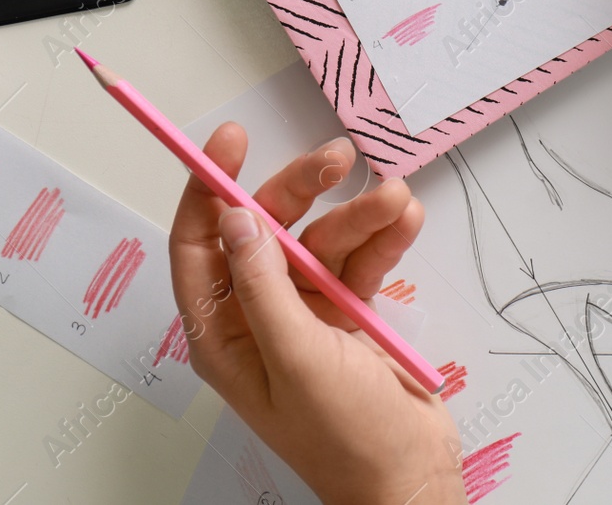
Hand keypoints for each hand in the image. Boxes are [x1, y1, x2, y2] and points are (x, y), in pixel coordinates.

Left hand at [170, 124, 465, 504]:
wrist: (411, 475)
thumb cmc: (345, 439)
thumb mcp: (297, 358)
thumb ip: (264, 285)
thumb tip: (235, 219)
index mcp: (225, 334)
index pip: (200, 245)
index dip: (209, 188)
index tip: (231, 140)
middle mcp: (259, 316)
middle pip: (268, 228)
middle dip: (302, 190)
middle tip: (338, 159)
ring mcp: (306, 313)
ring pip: (324, 239)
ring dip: (361, 215)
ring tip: (397, 202)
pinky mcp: (349, 313)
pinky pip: (361, 259)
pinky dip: (384, 238)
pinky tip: (405, 222)